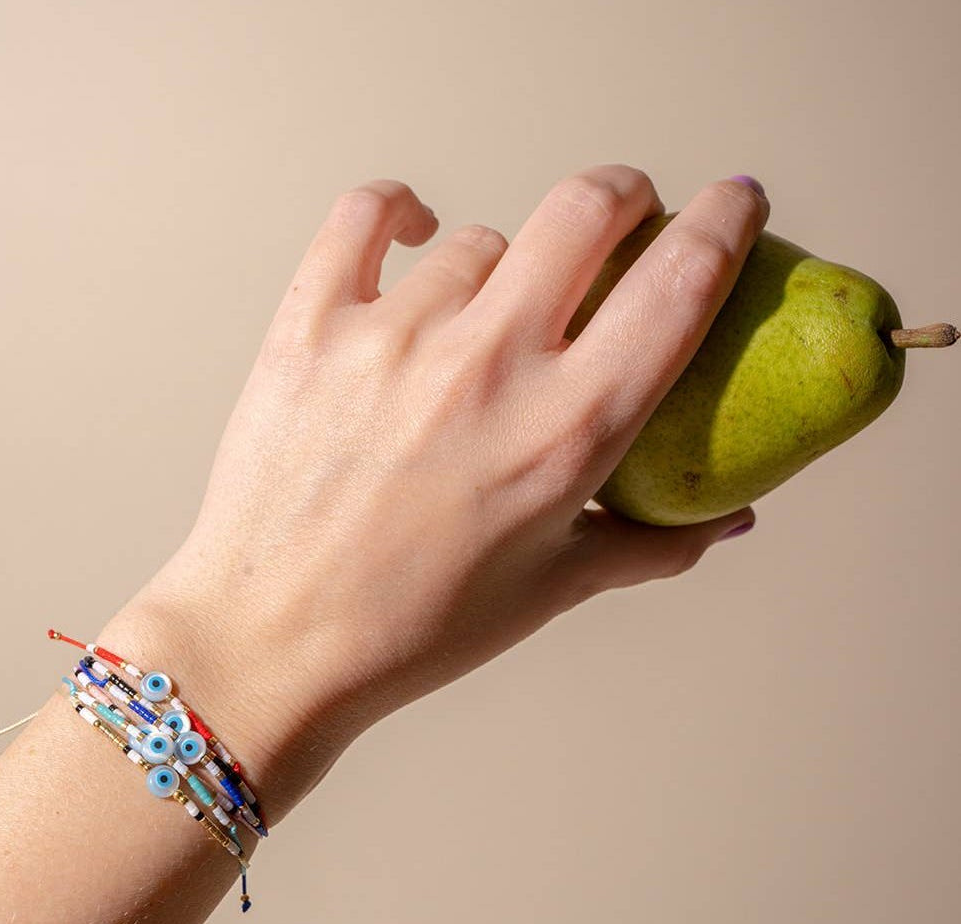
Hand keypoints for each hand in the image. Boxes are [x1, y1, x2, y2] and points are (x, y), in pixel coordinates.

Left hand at [104, 164, 768, 825]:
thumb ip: (653, 543)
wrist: (273, 640)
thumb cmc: (415, 628)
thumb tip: (731, 519)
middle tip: (625, 216)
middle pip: (587, 208)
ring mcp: (394, 337)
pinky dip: (398, 209)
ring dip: (500, 263)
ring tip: (480, 320)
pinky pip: (366, 215)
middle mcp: (488, 366)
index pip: (680, 284)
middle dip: (626, 196)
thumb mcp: (551, 589)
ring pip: (480, 237)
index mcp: (567, 431)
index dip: (726, 222)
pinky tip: (414, 230)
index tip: (737, 201)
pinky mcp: (311, 325)